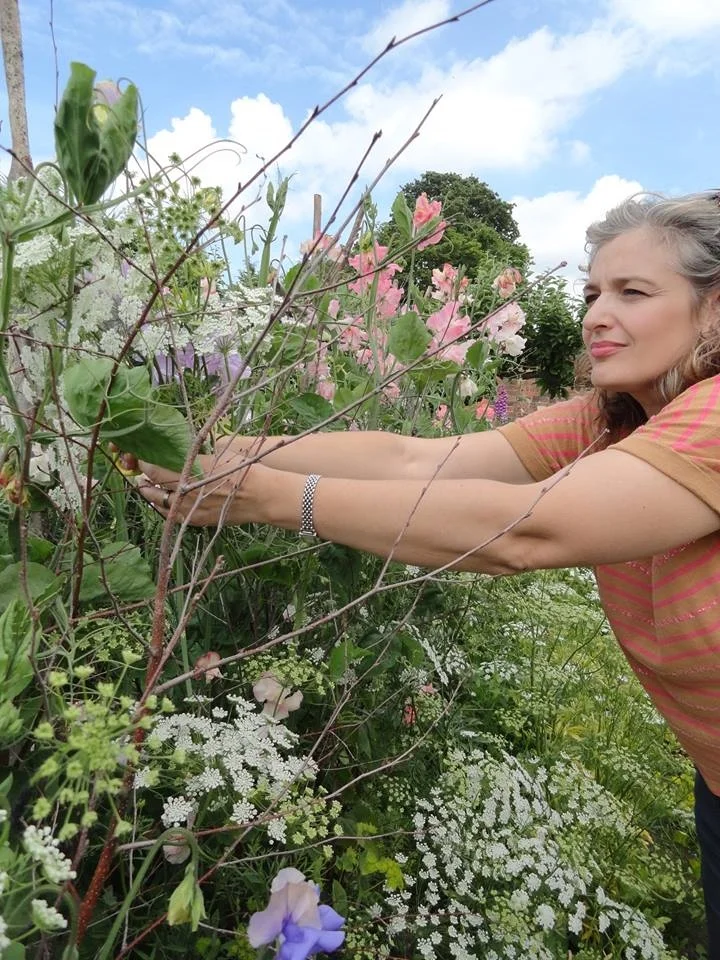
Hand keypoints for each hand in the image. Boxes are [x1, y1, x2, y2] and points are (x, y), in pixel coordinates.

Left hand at [135, 448, 268, 526]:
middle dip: (144, 481)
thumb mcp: (217, 454)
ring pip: (159, 504)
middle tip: (142, 475)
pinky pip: (172, 516)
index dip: (144, 464)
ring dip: (152, 495)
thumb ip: (195, 456)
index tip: (141, 459)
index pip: (154, 469)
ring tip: (149, 489)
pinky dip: (165, 508)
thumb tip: (182, 452)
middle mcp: (184, 492)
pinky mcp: (196, 521)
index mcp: (187, 472)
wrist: (260, 495)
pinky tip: (166, 503)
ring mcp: (188, 510)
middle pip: (152, 488)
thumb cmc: (241, 469)